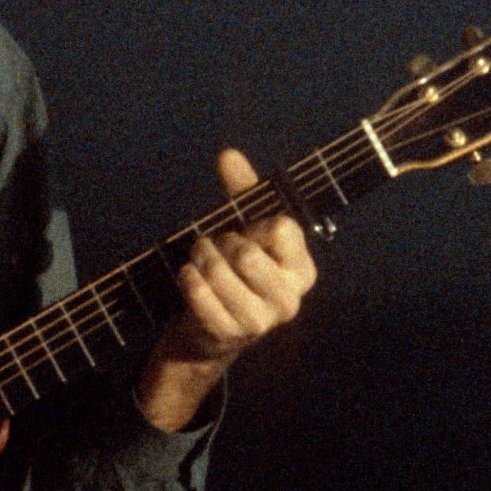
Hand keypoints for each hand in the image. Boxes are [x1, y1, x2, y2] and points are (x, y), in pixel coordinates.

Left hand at [136, 148, 316, 430]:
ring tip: (198, 262)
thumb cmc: (230, 273)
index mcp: (302, 271)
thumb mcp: (240, 230)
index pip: (281, 228)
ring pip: (220, 271)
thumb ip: (241, 192)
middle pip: (246, 251)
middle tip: (212, 249)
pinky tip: (188, 278)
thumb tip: (228, 154)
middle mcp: (290, 299)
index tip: (243, 233)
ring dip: (199, 259)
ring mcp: (262, 322)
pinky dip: (188, 279)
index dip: (252, 224)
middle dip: (219, 243)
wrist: (205, 332)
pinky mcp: (231, 335)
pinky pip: (200, 293)